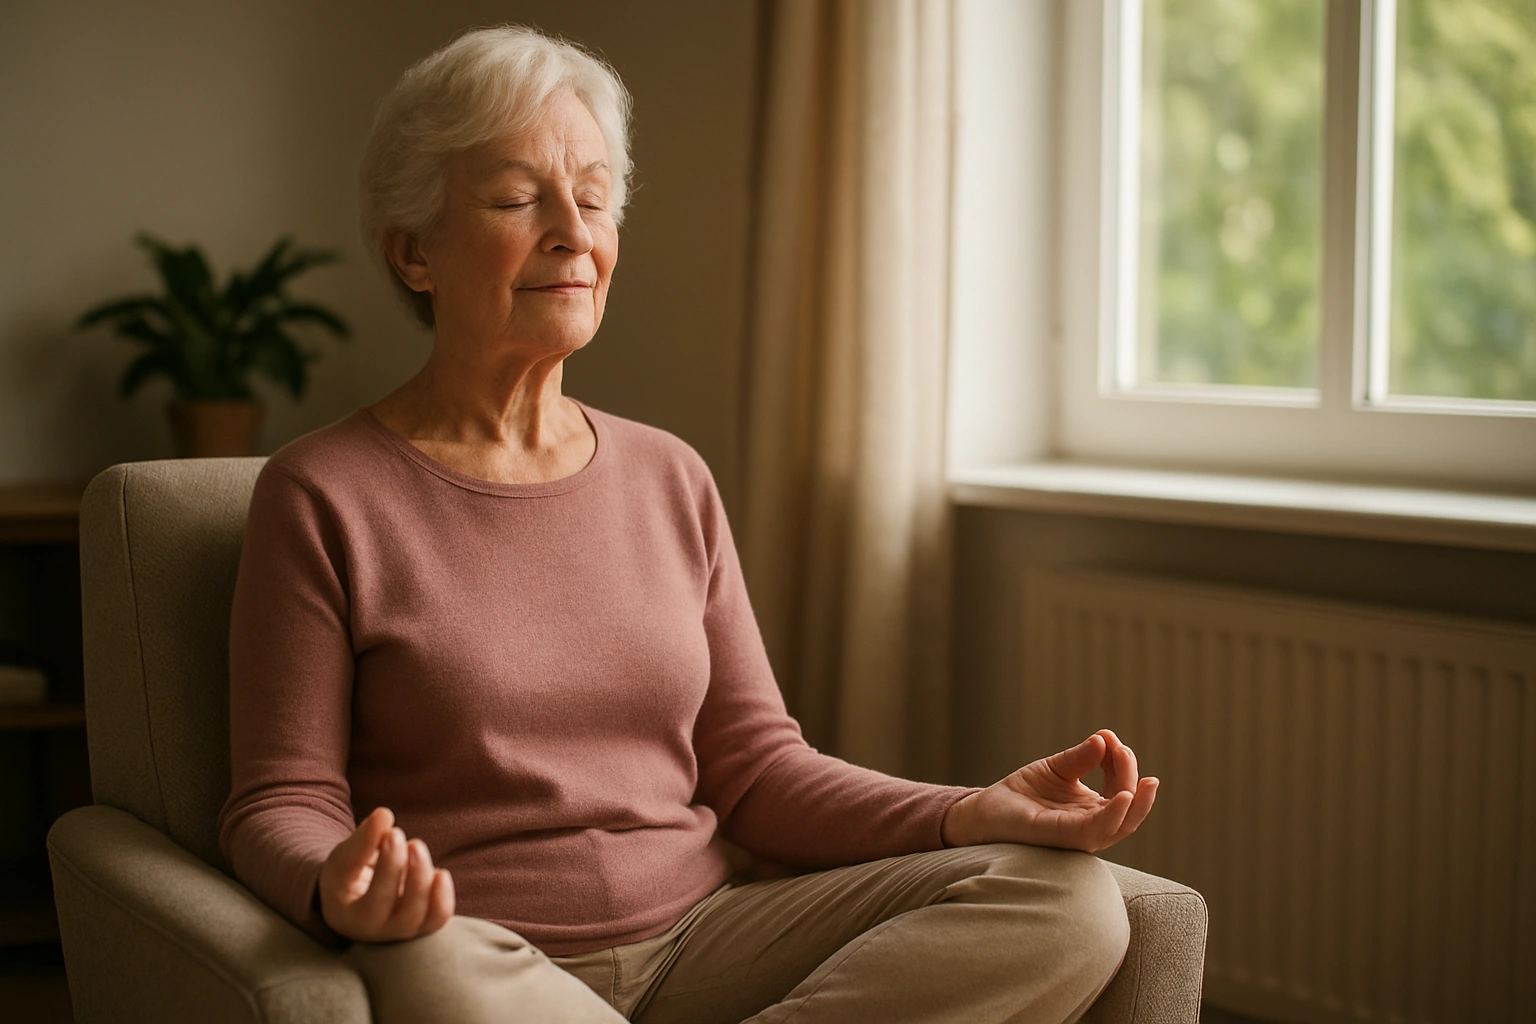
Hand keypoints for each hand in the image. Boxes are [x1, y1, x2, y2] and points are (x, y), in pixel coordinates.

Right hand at [318, 806, 454, 941]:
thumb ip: (362, 840)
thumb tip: (384, 815)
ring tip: (416, 847)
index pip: (375, 900)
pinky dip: (443, 895)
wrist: (353, 895)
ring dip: (427, 879)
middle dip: (414, 872)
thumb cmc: (347, 875)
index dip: (390, 865)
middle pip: (405, 912)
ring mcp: (402, 931)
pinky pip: (438, 917)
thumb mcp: (345, 857)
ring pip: (425, 916)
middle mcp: (378, 932)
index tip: (393, 831)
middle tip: (408, 840)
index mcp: (350, 919)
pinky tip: (438, 873)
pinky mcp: (422, 925)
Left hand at [941, 729, 1157, 852]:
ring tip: (1141, 777)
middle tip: (1122, 750)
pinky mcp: (1064, 837)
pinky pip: (1096, 830)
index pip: (1122, 788)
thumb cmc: (1023, 793)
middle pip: (1130, 808)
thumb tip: (1105, 737)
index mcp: (1093, 809)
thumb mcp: (1056, 768)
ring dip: (1136, 802)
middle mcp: (1092, 825)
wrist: (986, 809)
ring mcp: (1080, 834)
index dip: (1122, 763)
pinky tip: (1123, 796)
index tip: (1110, 737)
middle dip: (1133, 778)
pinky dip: (1113, 815)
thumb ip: (1080, 757)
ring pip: (1122, 825)